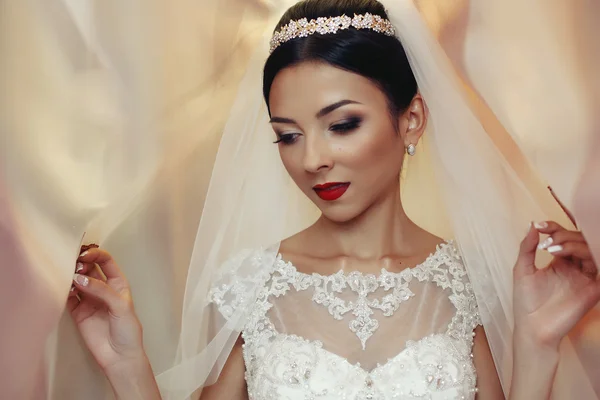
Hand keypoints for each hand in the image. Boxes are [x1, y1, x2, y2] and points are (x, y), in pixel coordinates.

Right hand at [68, 247, 145, 372]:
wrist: (120, 357)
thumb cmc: (128, 331)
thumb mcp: (121, 306)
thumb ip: (101, 290)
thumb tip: (79, 279)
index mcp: (118, 283)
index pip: (105, 261)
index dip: (95, 254)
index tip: (84, 255)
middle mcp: (103, 288)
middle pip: (89, 268)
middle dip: (80, 263)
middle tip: (74, 266)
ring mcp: (89, 299)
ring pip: (77, 280)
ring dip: (71, 275)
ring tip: (67, 277)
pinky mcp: (78, 312)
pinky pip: (68, 297)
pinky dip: (63, 291)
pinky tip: (62, 289)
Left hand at [513, 221, 599, 348]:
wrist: (533, 327)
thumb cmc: (526, 301)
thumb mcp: (522, 269)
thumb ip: (527, 247)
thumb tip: (532, 225)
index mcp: (559, 262)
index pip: (563, 237)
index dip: (554, 227)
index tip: (540, 225)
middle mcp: (575, 267)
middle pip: (579, 241)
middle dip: (564, 235)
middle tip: (548, 242)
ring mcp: (585, 277)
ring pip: (590, 250)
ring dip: (573, 244)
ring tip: (554, 249)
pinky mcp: (593, 289)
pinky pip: (599, 267)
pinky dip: (591, 257)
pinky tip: (573, 256)